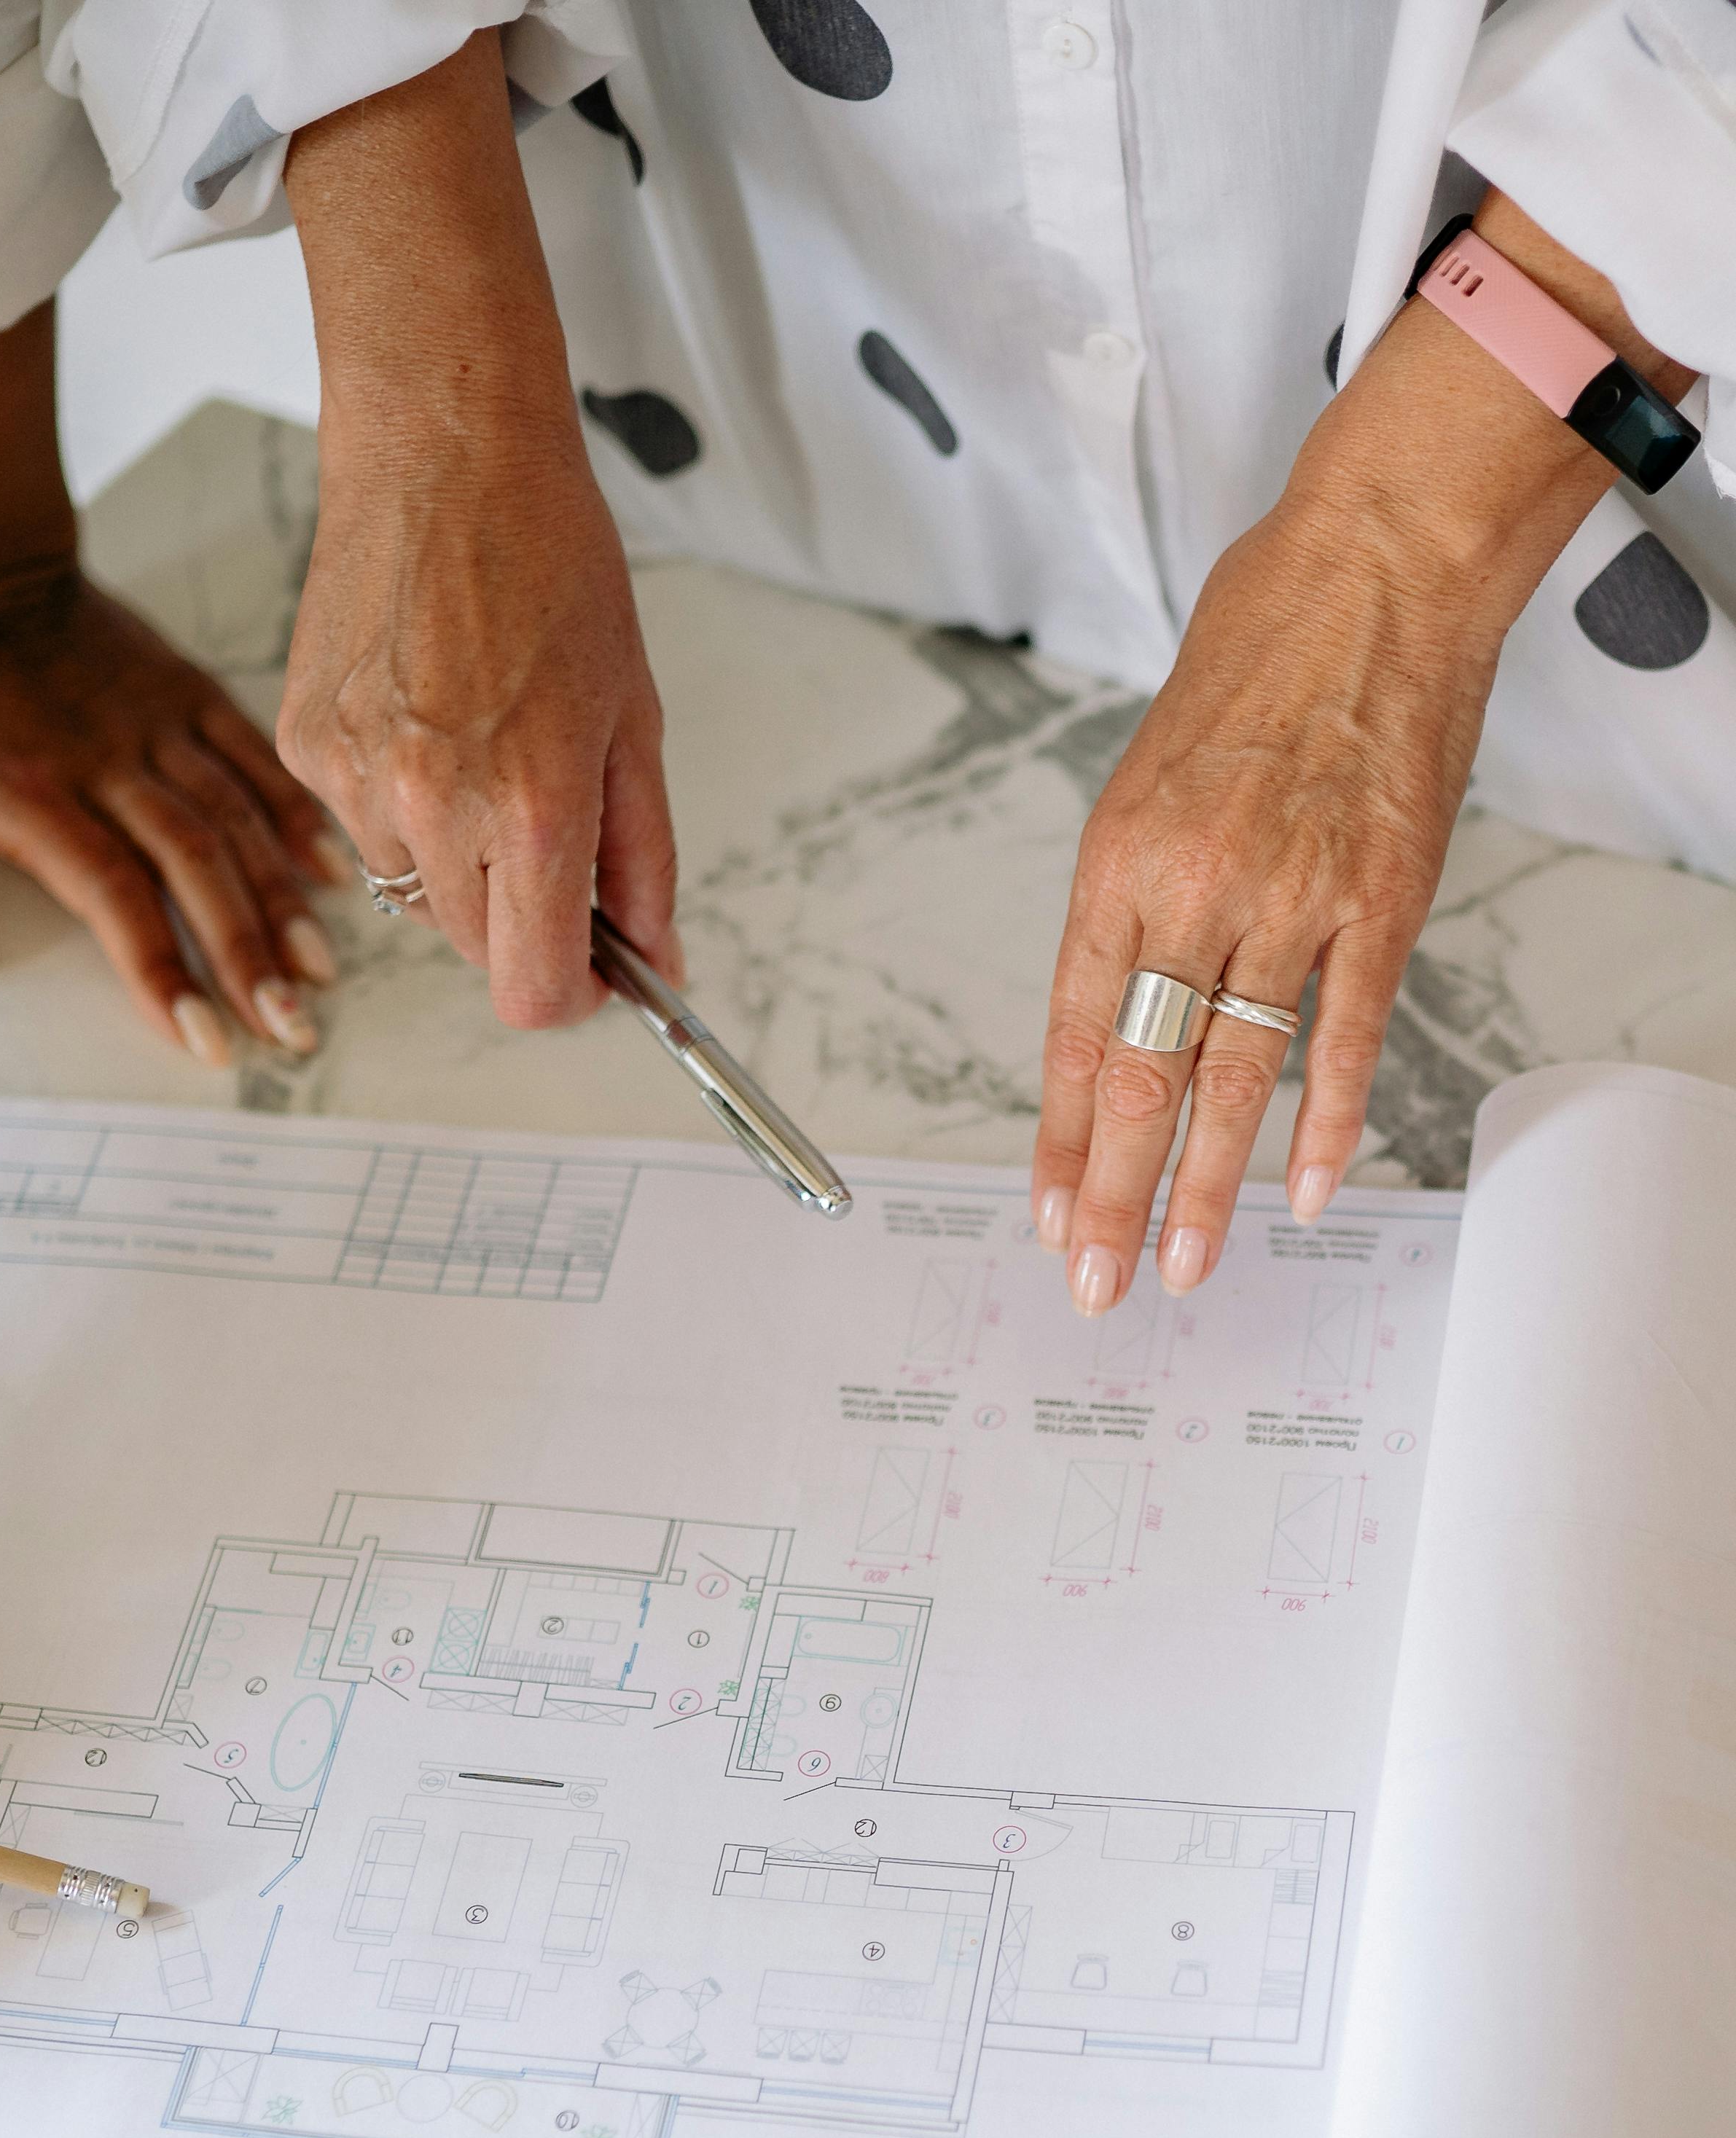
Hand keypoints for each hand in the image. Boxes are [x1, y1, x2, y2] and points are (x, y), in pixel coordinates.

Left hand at [0, 557, 340, 1063]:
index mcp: (28, 789)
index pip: (113, 892)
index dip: (161, 969)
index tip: (202, 1039)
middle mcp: (105, 756)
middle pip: (195, 865)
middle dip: (247, 955)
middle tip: (288, 1031)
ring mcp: (155, 721)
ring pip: (236, 817)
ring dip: (282, 901)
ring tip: (316, 976)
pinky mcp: (187, 692)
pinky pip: (254, 756)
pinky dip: (297, 815)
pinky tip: (331, 877)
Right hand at [282, 28, 677, 1026]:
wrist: (442, 448)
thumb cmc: (548, 558)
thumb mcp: (633, 717)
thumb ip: (643, 857)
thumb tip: (655, 960)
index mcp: (531, 806)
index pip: (533, 992)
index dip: (573, 992)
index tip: (593, 964)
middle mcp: (433, 808)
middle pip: (475, 952)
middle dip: (519, 911)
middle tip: (543, 811)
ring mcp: (358, 782)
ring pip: (416, 892)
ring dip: (454, 851)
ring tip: (476, 735)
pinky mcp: (308, 748)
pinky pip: (361, 826)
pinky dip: (399, 797)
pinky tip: (423, 709)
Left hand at [1029, 485, 1487, 1309]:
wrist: (1372, 571)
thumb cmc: (1252, 655)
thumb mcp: (1142, 778)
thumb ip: (1131, 898)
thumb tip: (1118, 999)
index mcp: (1116, 863)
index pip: (1068, 1034)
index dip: (1052, 1138)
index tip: (1043, 1211)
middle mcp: (1191, 889)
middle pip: (1135, 1076)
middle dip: (1107, 1194)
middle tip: (1091, 1280)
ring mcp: (1290, 899)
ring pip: (1233, 1077)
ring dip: (1205, 1186)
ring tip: (1182, 1264)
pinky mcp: (1381, 899)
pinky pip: (1345, 1036)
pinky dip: (1325, 1124)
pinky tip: (1304, 1192)